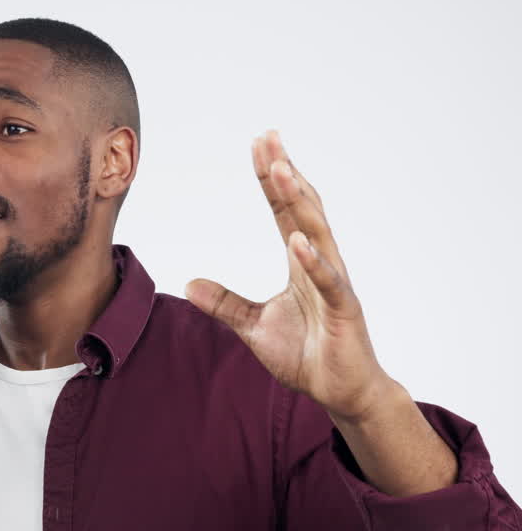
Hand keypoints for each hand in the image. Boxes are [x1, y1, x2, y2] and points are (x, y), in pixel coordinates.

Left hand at [184, 130, 394, 419]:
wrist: (339, 391)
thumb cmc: (306, 355)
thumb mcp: (253, 327)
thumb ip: (224, 303)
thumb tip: (188, 284)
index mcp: (300, 264)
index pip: (283, 212)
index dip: (270, 180)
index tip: (259, 146)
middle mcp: (320, 264)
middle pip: (301, 209)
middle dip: (285, 174)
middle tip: (270, 139)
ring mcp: (334, 285)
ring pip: (316, 234)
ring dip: (299, 202)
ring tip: (282, 170)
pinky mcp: (344, 311)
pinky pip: (328, 283)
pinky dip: (313, 262)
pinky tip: (298, 242)